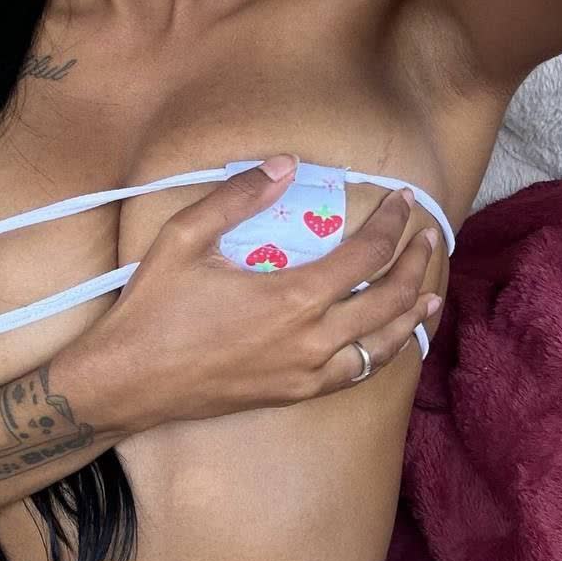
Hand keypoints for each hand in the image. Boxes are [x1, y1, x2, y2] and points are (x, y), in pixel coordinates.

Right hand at [91, 154, 441, 431]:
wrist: (128, 382)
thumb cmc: (153, 309)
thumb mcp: (184, 238)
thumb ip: (237, 197)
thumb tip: (283, 165)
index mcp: (292, 297)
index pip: (366, 256)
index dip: (391, 224)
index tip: (402, 201)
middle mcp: (312, 340)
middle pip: (389, 299)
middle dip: (416, 264)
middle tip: (427, 238)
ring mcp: (306, 373)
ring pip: (383, 345)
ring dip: (412, 313)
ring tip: (432, 291)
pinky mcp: (294, 395)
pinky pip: (356, 374)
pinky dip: (383, 353)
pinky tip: (390, 340)